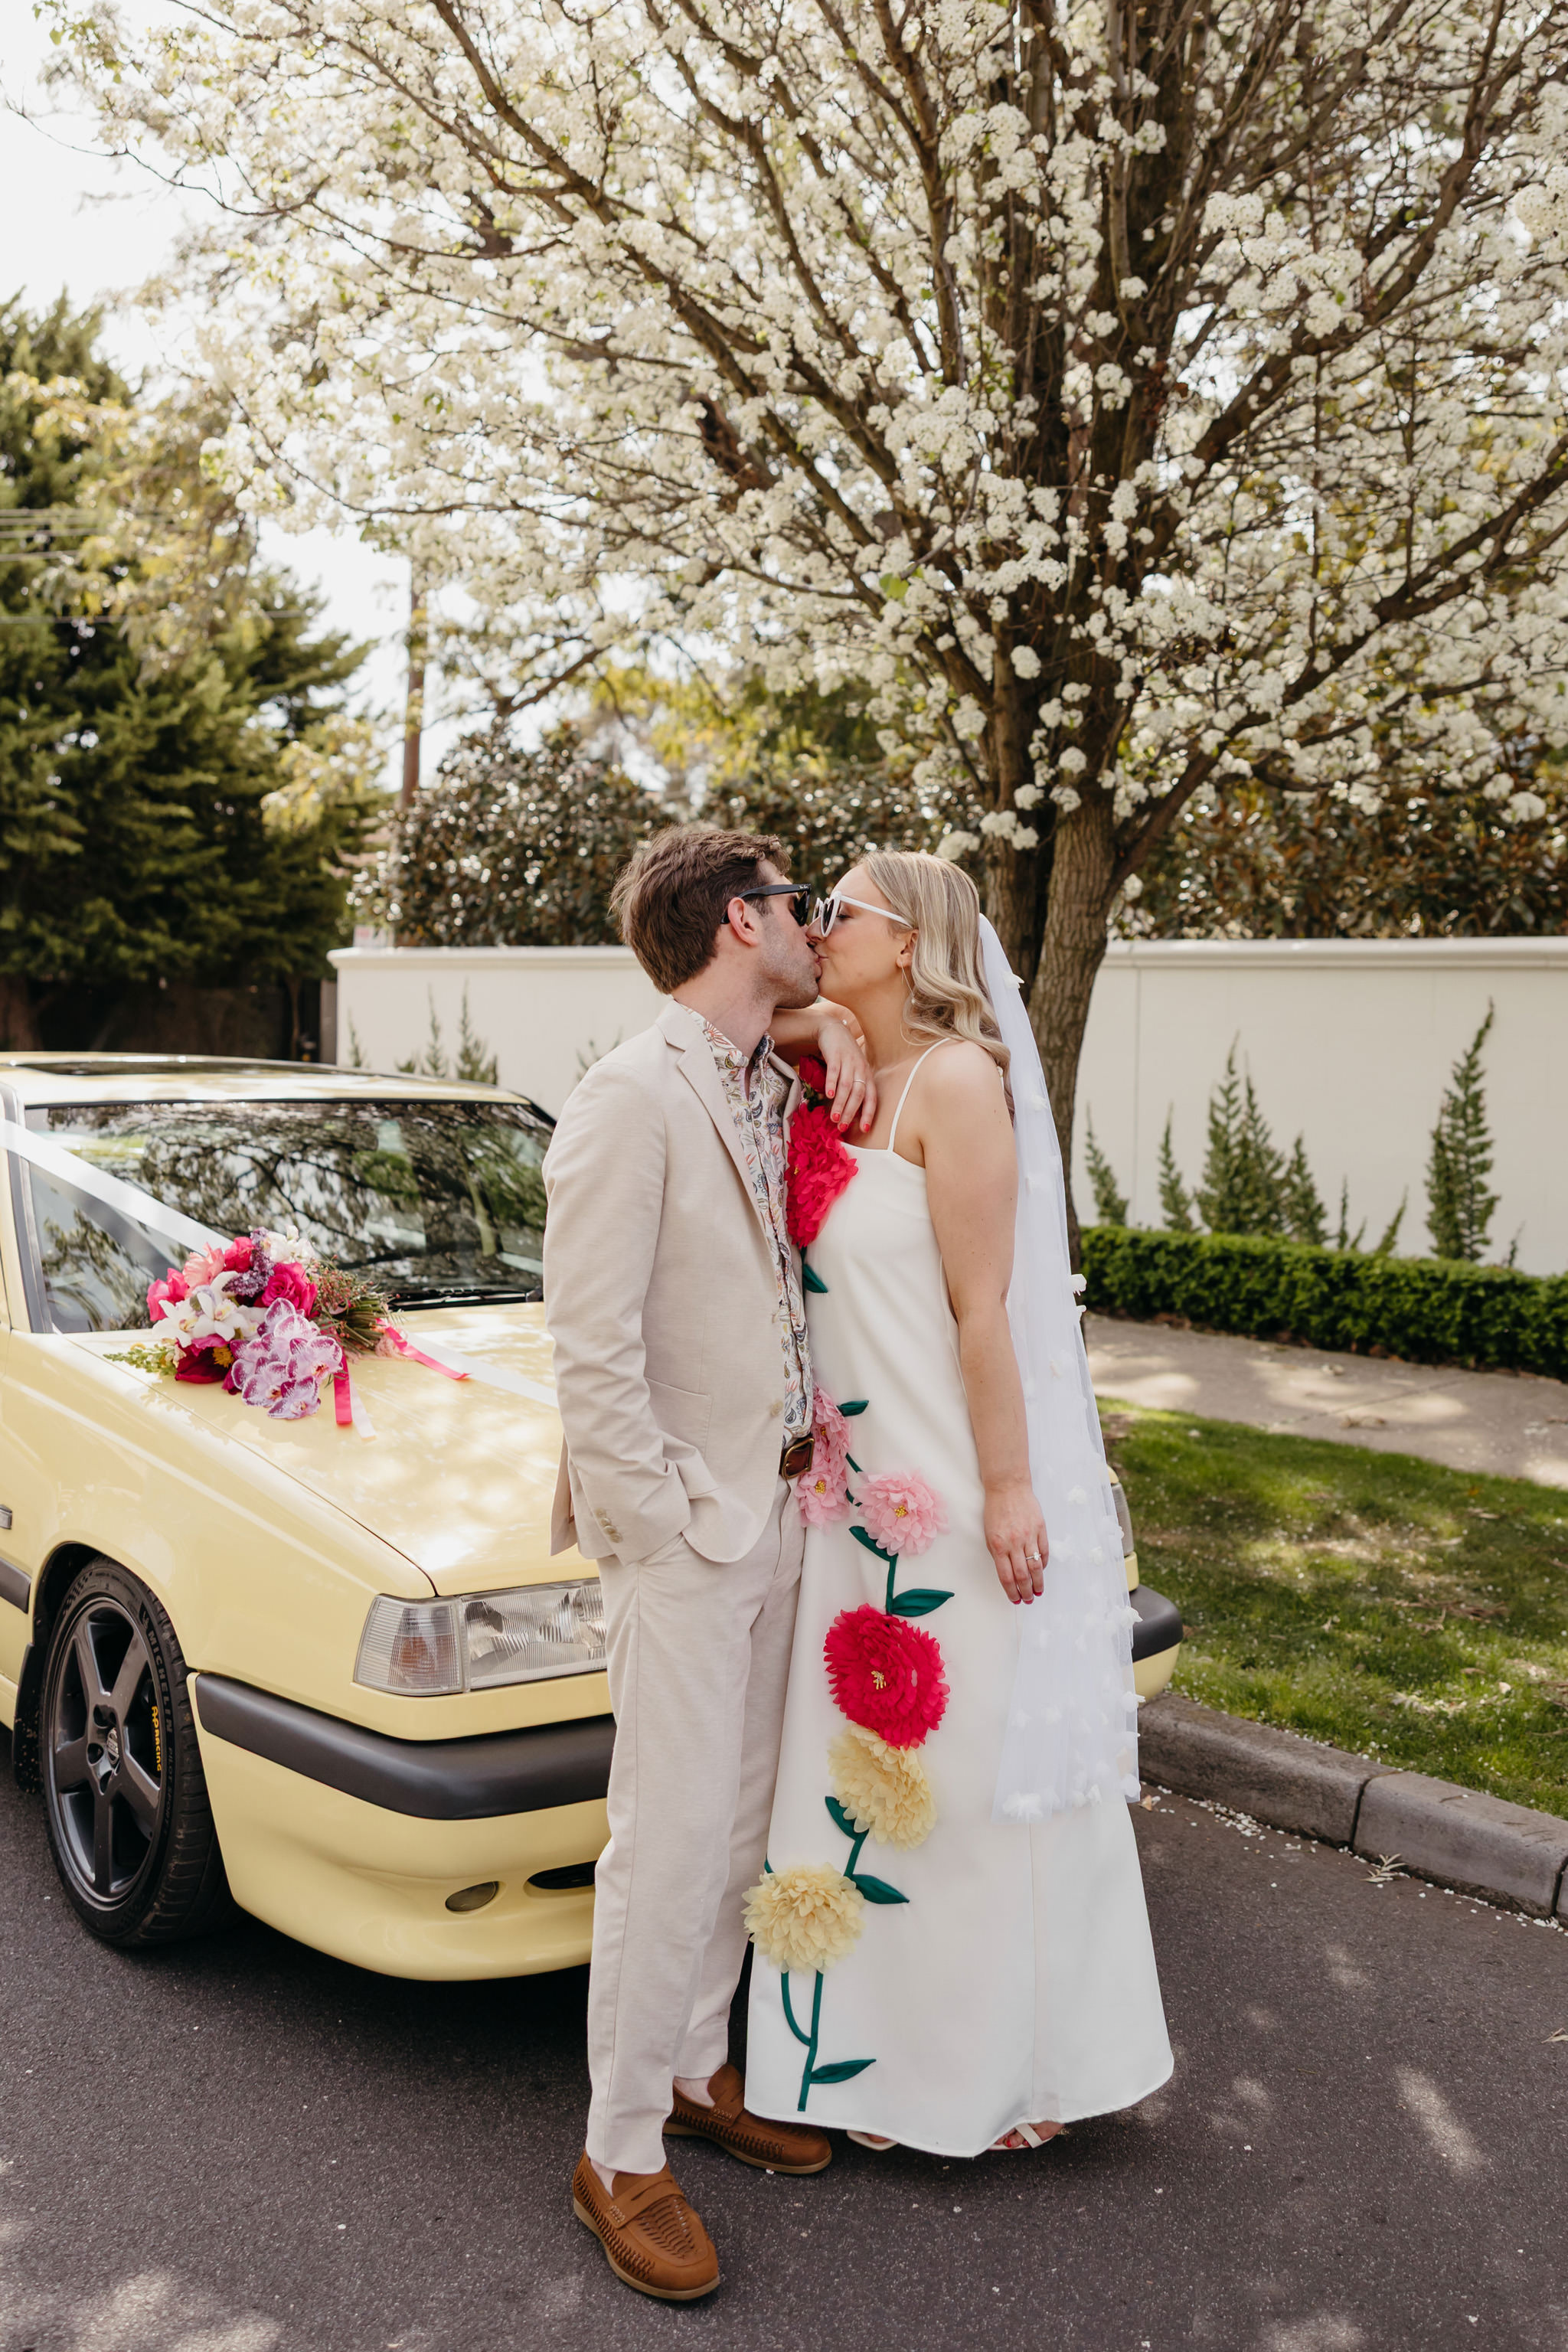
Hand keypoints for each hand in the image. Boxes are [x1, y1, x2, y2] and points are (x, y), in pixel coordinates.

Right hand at [815, 1014, 876, 1131]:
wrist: (834, 1031)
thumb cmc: (844, 1057)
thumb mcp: (853, 1072)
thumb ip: (852, 1090)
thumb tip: (847, 1114)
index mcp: (867, 1076)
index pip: (871, 1098)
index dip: (868, 1114)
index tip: (864, 1129)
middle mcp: (861, 1069)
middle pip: (858, 1094)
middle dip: (850, 1112)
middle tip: (841, 1126)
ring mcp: (849, 1061)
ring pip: (846, 1086)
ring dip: (840, 1103)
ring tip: (833, 1117)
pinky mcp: (836, 1055)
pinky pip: (834, 1071)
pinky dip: (831, 1084)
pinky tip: (827, 1095)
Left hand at [984, 1480, 1047, 1604]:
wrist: (1008, 1487)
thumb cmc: (996, 1510)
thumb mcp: (989, 1534)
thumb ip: (999, 1554)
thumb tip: (1008, 1573)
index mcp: (998, 1545)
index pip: (1006, 1577)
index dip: (1012, 1591)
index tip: (1015, 1600)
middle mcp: (1014, 1543)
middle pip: (1022, 1575)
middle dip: (1026, 1591)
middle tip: (1029, 1599)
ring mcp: (1029, 1536)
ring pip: (1035, 1567)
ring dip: (1038, 1583)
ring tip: (1038, 1591)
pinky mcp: (1040, 1528)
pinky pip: (1043, 1551)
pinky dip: (1043, 1563)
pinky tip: (1041, 1571)